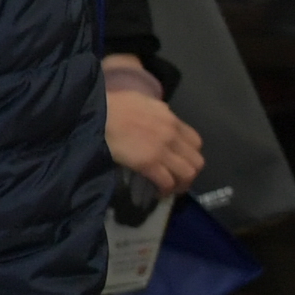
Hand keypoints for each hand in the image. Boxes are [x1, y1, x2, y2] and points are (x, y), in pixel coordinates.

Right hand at [105, 82, 203, 197]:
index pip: (196, 142)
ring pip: (187, 174)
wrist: (98, 114)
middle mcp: (172, 134)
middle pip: (196, 161)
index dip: (190, 156)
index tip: (179, 162)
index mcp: (171, 119)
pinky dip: (165, 190)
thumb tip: (160, 119)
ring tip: (169, 189)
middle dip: (189, 174)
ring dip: (180, 184)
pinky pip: (167, 182)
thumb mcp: (142, 102)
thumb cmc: (113, 106)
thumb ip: (157, 112)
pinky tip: (157, 192)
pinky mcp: (149, 163)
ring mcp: (162, 149)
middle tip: (176, 180)